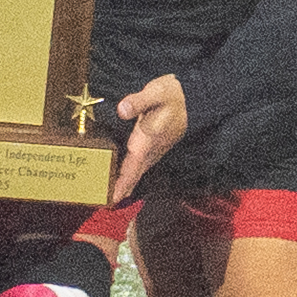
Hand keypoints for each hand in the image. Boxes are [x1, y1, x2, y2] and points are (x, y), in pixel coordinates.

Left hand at [102, 73, 188, 204]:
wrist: (193, 99)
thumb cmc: (173, 95)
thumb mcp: (156, 93)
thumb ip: (138, 102)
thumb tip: (122, 110)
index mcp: (148, 139)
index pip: (133, 166)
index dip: (122, 183)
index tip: (113, 199)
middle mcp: (150, 149)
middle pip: (132, 174)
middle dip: (119, 189)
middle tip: (103, 203)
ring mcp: (153, 149)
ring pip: (136, 171)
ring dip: (124, 184)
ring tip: (109, 196)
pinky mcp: (153, 146)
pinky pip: (139, 165)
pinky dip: (129, 174)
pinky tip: (122, 178)